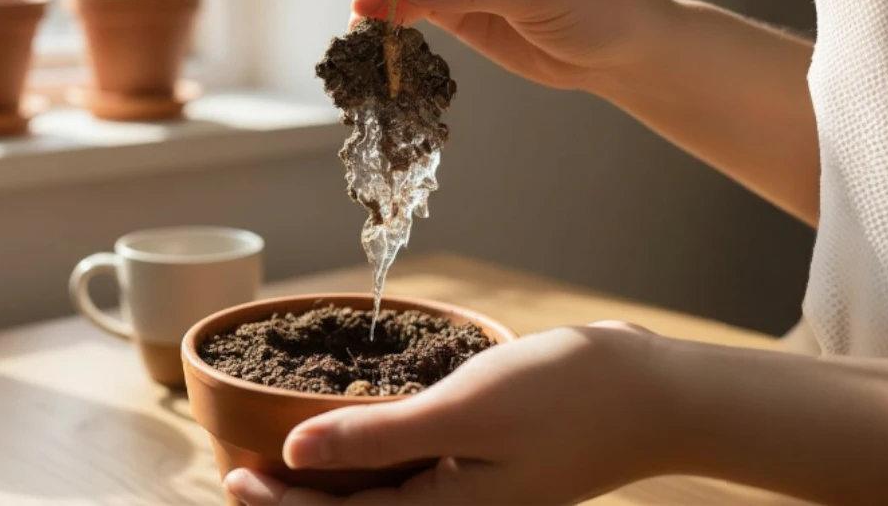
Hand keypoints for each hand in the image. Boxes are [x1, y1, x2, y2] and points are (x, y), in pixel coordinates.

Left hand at [225, 321, 675, 504]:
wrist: (655, 393)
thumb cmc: (568, 397)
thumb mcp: (462, 412)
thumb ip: (377, 438)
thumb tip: (296, 455)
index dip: (281, 503)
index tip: (232, 476)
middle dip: (299, 498)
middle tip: (241, 469)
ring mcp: (471, 490)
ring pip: (382, 492)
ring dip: (332, 477)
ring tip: (283, 450)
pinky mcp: (483, 465)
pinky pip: (413, 468)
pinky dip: (374, 455)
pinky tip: (353, 428)